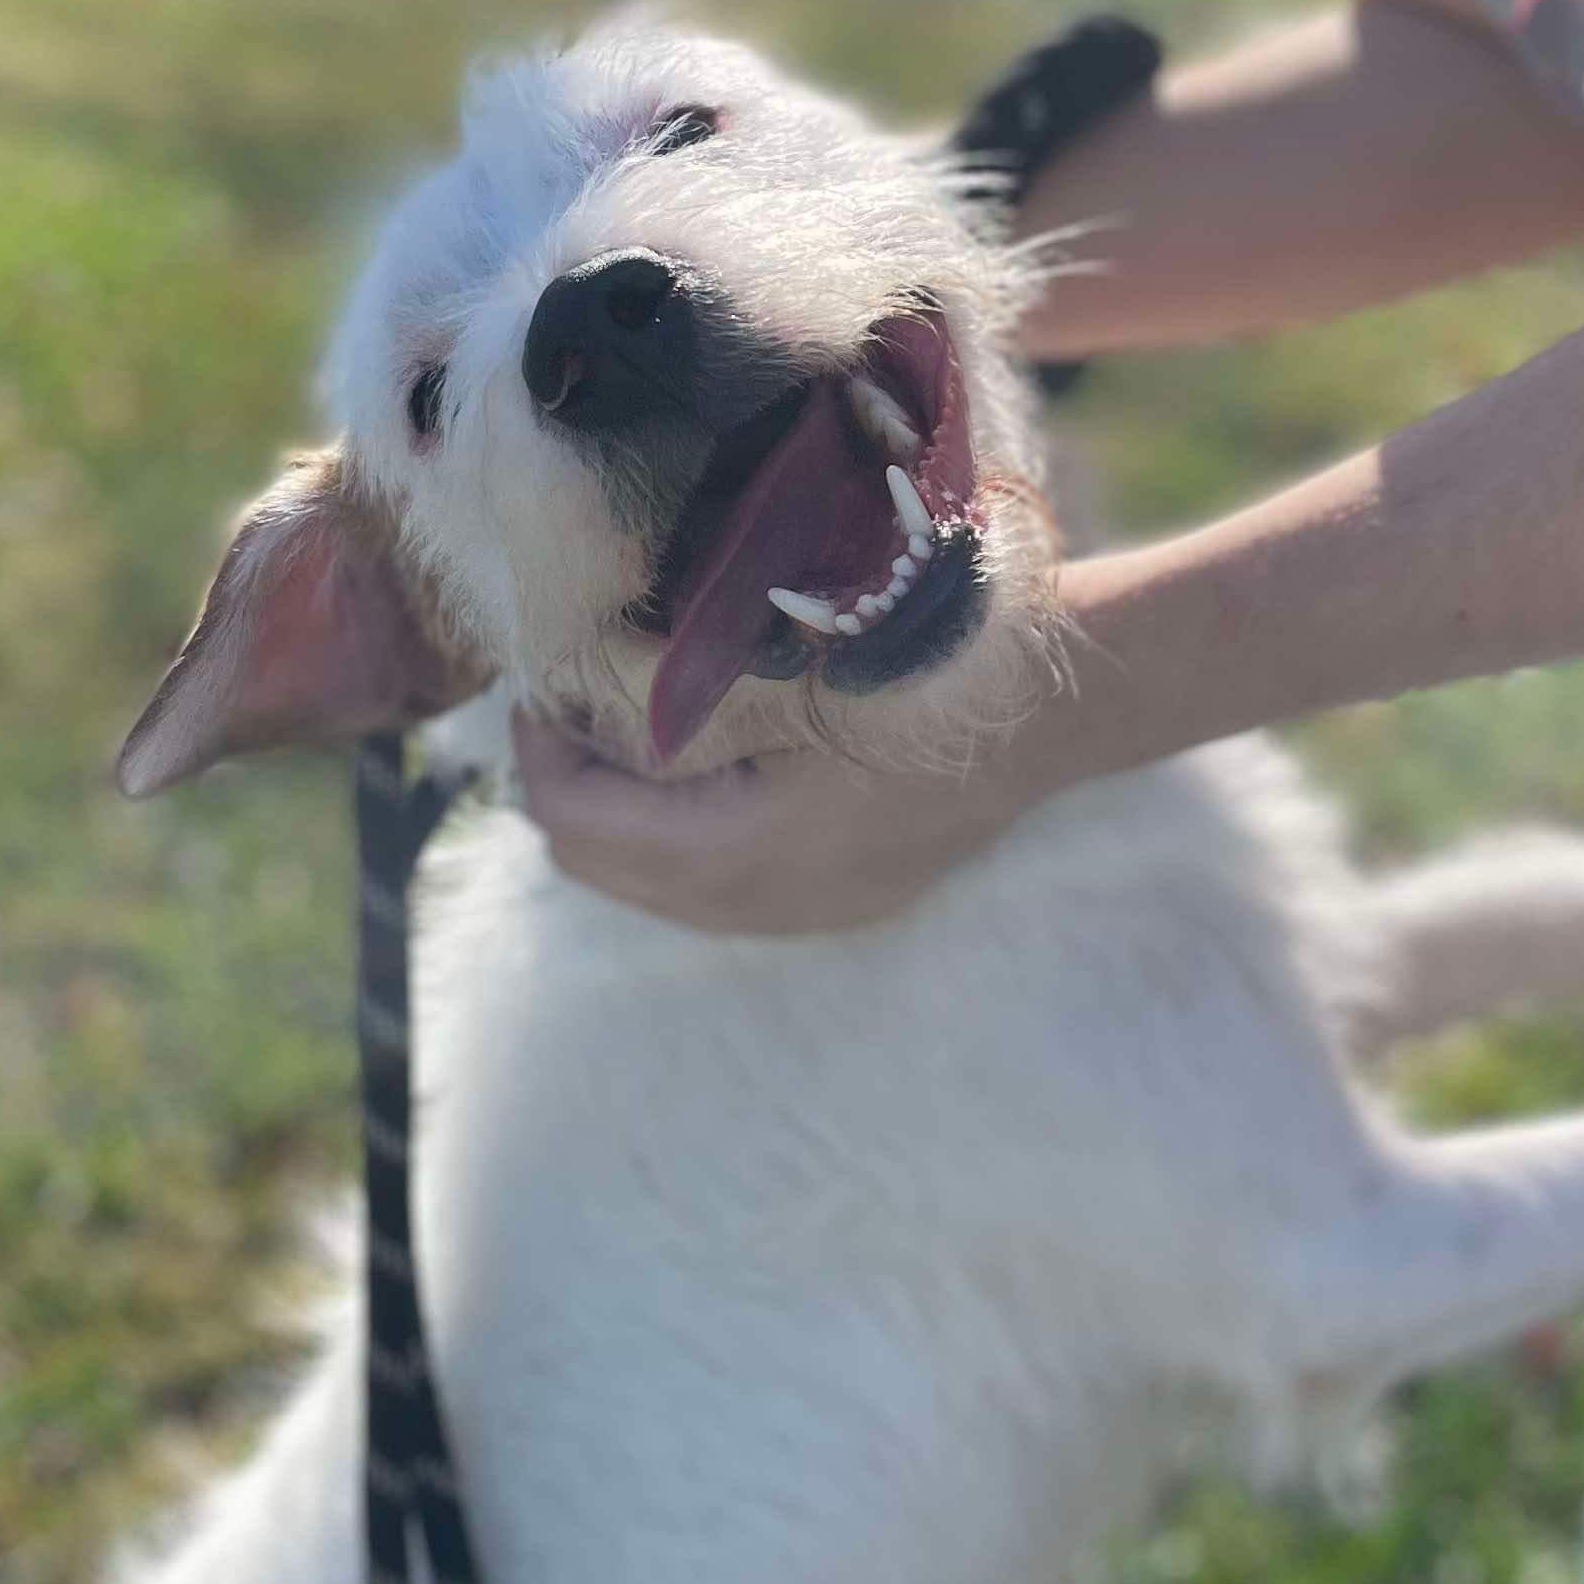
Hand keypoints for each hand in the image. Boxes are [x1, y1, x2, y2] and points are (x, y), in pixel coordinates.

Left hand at [509, 709, 1057, 934]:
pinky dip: (676, 838)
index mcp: (737, 851)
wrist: (1050, 710)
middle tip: (560, 710)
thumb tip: (567, 703)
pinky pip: (717, 891)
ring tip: (615, 738)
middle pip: (605, 871)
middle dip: (565, 791)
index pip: (580, 825)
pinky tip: (694, 775)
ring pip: (658, 890)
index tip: (534, 689)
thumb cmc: (915, 670)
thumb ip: (664, 703)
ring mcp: (808, 913)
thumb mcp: (774, 670)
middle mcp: (763, 905)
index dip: (538, 755)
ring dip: (619, 819)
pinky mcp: (842, 901)